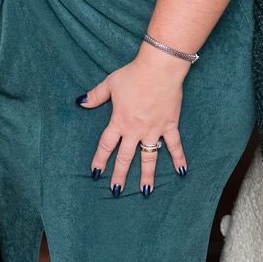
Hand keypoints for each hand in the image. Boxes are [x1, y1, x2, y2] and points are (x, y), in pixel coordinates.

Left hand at [80, 48, 189, 196]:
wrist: (159, 69)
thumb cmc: (133, 74)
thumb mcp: (110, 83)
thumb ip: (95, 95)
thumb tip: (80, 102)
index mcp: (119, 121)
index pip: (106, 145)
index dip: (100, 160)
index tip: (95, 173)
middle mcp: (135, 130)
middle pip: (125, 157)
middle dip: (120, 175)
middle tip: (116, 191)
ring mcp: (153, 130)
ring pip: (149, 157)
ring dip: (147, 175)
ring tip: (145, 192)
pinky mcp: (169, 125)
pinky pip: (174, 145)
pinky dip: (179, 158)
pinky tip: (181, 171)